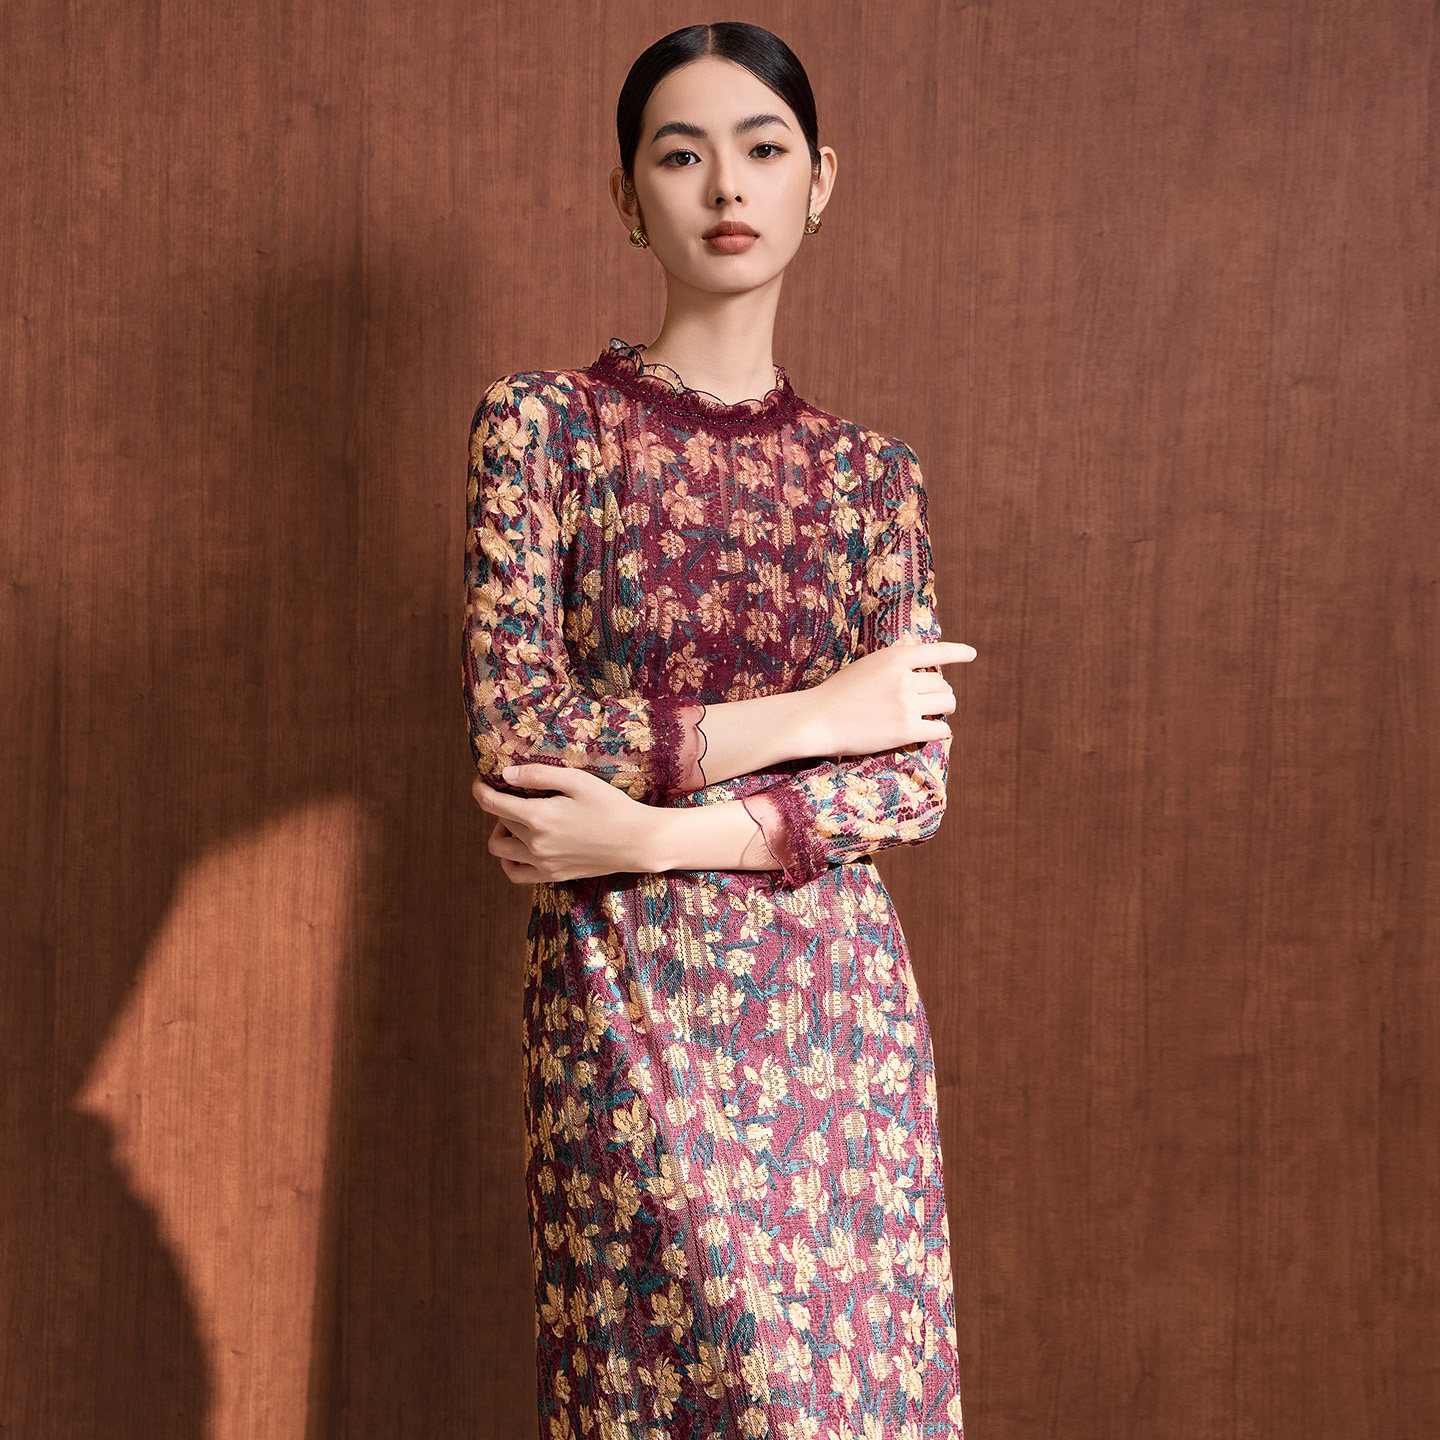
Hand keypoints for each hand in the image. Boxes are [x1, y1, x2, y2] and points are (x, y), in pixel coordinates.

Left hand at [471, 762, 658, 883]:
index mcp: (538, 817)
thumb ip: (538, 775)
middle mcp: (535, 844)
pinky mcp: (552, 876)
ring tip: (521, 821)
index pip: (491, 803)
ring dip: (502, 833)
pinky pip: (514, 873)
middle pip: (497, 824)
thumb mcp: (577, 781)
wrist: (637, 841)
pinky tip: (522, 847)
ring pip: (500, 850)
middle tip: (516, 797)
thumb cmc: (611, 806)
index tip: (481, 781)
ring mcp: (542, 864)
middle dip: (499, 807)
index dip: (480, 789)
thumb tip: (505, 774)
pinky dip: (509, 860)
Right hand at [806, 637, 974, 754]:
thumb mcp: (866, 665)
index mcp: (895, 657)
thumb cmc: (838, 693)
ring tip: (932, 714)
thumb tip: (917, 657)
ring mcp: (906, 705)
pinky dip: (940, 730)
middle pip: (943, 684)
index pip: (938, 651)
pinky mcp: (906, 731)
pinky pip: (941, 729)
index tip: (971, 654)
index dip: (958, 652)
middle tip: (928, 702)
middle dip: (939, 693)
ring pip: (946, 704)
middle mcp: (905, 678)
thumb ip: (893, 661)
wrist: (817, 719)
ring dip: (943, 709)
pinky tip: (932, 731)